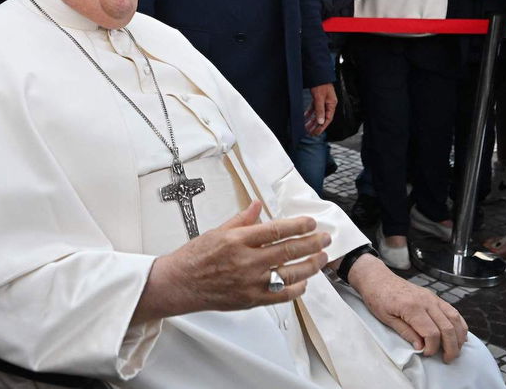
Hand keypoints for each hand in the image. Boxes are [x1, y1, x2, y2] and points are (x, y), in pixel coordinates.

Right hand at [138, 201, 331, 320]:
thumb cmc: (195, 257)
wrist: (181, 283)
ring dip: (311, 265)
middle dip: (312, 243)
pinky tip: (304, 281)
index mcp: (238, 240)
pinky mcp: (251, 299)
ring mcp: (250, 282)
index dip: (297, 225)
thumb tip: (258, 205)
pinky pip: (282, 295)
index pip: (276, 230)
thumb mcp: (217, 231)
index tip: (310, 222)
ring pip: (290, 274)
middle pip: (288, 250)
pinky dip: (297, 289)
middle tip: (325, 238)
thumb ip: (241, 219)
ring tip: (321, 258)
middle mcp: (246, 261)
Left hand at [303, 83, 337, 135]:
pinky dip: (310, 113)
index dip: (322, 127)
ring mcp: (323, 101)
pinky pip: (314, 108)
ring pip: (318, 114)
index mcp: (332, 104)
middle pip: (323, 118)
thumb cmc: (321, 84)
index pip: (328, 119)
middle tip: (310, 133)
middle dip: (316, 126)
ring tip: (307, 127)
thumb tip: (321, 121)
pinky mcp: (318, 98)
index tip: (316, 132)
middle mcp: (328, 103)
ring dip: (312, 120)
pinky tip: (305, 117)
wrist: (317, 73)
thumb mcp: (319, 98)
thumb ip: (320, 110)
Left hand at [347, 255, 468, 362]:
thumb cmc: (378, 298)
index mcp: (412, 307)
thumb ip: (405, 333)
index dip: (432, 347)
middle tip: (447, 359)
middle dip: (451, 347)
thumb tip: (420, 347)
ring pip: (454, 318)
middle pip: (447, 327)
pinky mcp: (433, 296)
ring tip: (456, 350)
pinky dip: (459, 323)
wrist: (377, 278)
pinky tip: (460, 335)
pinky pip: (452, 310)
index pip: (431, 333)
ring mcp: (432, 297)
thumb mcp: (386, 318)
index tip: (426, 354)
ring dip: (459, 337)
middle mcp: (426, 301)